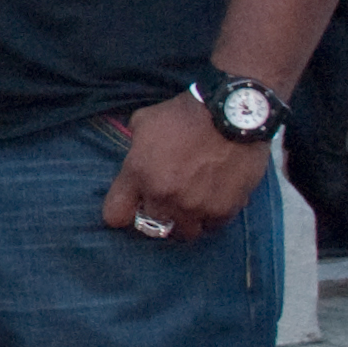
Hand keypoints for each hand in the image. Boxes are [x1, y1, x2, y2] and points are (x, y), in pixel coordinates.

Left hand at [100, 91, 269, 242]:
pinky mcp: (223, 210)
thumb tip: (135, 157)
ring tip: (190, 206)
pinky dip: (212, 216)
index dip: (122, 212)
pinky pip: (212, 226)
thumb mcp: (144, 122)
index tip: (132, 206)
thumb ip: (134, 147)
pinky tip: (213, 200)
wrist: (232, 114)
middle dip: (155, 215)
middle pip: (150, 228)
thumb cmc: (185, 114)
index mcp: (138, 174)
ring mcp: (194, 206)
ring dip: (184, 221)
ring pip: (184, 232)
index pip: (115, 215)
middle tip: (166, 203)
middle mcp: (163, 195)